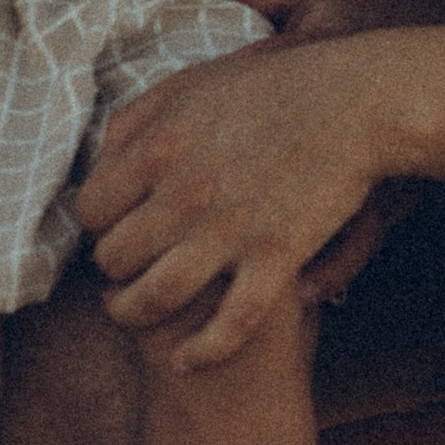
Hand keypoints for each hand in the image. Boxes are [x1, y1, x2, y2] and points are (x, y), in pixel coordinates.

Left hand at [77, 40, 392, 370]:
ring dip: (131, 313)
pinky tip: (186, 359)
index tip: (114, 228)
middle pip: (113, 256)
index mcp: (159, 148)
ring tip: (133, 312)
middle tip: (128, 265)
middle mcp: (185, 193)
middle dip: (113, 266)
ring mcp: (231, 230)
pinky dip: (202, 352)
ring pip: (153, 297)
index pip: (91, 210)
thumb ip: (137, 120)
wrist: (353, 102)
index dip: (97, 224)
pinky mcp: (276, 257)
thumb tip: (99, 162)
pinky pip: (230, 324)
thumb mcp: (191, 84)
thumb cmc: (271, 87)